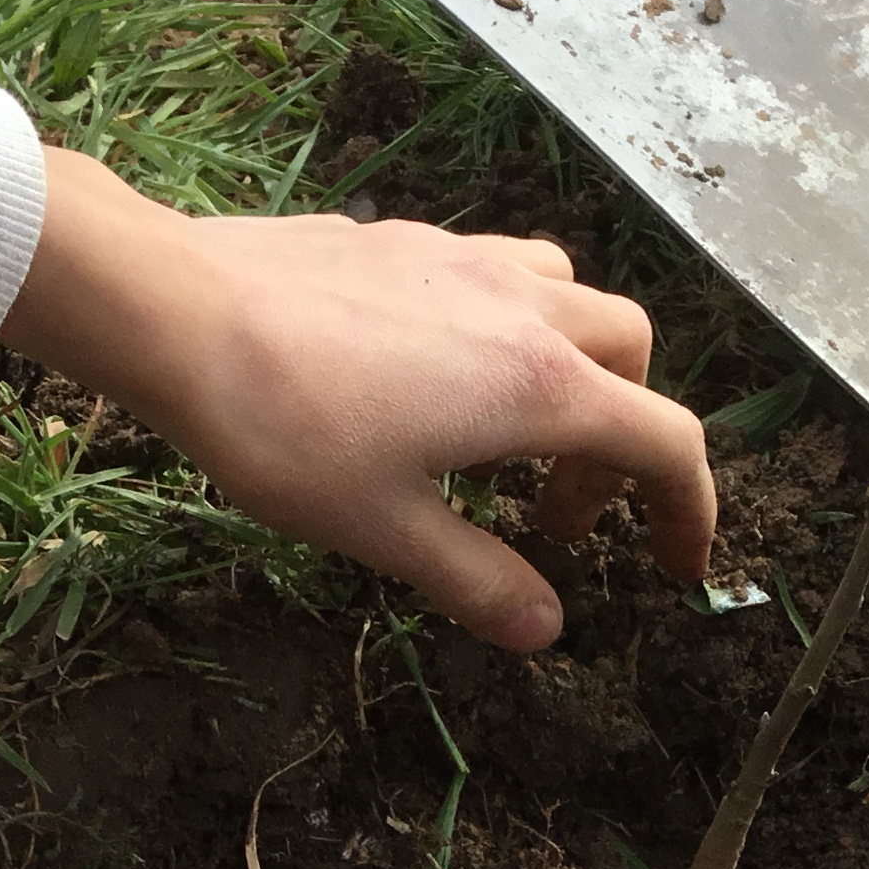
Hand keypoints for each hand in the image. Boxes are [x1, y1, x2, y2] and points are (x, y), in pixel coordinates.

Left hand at [0, 148, 714, 649]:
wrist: (178, 309)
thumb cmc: (283, 428)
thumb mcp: (384, 530)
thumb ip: (476, 580)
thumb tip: (545, 628)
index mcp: (540, 386)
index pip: (665, 443)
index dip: (690, 512)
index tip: (676, 567)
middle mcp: (524, 308)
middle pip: (633, 361)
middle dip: (625, 445)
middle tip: (562, 518)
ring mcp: (466, 260)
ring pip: (574, 299)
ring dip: (578, 370)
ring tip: (515, 440)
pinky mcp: (408, 240)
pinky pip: (503, 273)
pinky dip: (514, 327)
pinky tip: (443, 375)